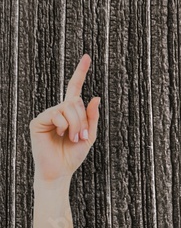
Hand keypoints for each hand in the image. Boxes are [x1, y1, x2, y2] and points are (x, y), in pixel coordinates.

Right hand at [30, 54, 100, 184]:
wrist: (60, 171)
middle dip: (83, 119)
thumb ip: (92, 117)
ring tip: (72, 138)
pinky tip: (61, 135)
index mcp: (70, 113)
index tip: (87, 57)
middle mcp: (57, 111)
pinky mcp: (38, 121)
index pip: (74, 88)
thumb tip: (96, 97)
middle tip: (81, 136)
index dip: (80, 72)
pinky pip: (57, 114)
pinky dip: (65, 125)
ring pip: (68, 107)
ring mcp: (47, 115)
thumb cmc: (73, 155)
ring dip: (76, 124)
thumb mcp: (89, 136)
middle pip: (75, 101)